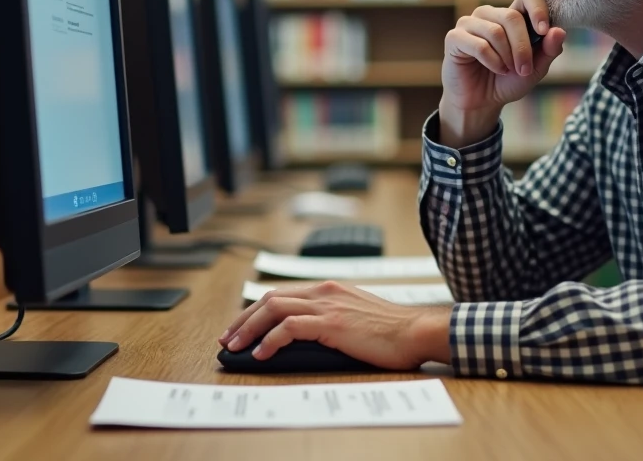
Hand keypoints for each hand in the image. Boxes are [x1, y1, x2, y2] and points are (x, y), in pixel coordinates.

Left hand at [218, 281, 452, 369]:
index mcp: (329, 289)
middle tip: (228, 338)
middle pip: (271, 298)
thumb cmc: (391, 331)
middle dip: (244, 318)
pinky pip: (290, 328)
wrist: (415, 331)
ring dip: (249, 328)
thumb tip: (305, 335)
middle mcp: (324, 291)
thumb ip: (331, 318)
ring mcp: (327, 305)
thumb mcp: (355, 316)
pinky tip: (261, 354)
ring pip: (274, 309)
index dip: (256, 310)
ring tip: (235, 346)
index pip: (282, 294)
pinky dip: (270, 340)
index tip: (241, 326)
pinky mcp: (331, 323)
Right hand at [440, 0, 565, 146]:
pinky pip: (479, 45)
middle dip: (523, 47)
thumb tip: (560, 31)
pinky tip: (495, 69)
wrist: (481, 103)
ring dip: (507, 56)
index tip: (544, 30)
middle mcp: (490, 14)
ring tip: (507, 71)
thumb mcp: (535, 69)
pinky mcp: (454, 37)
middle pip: (512, 17)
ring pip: (496, 31)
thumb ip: (549, 50)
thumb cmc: (508, 81)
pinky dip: (492, 61)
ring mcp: (470, 23)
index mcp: (512, 16)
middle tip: (524, 69)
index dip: (538, 8)